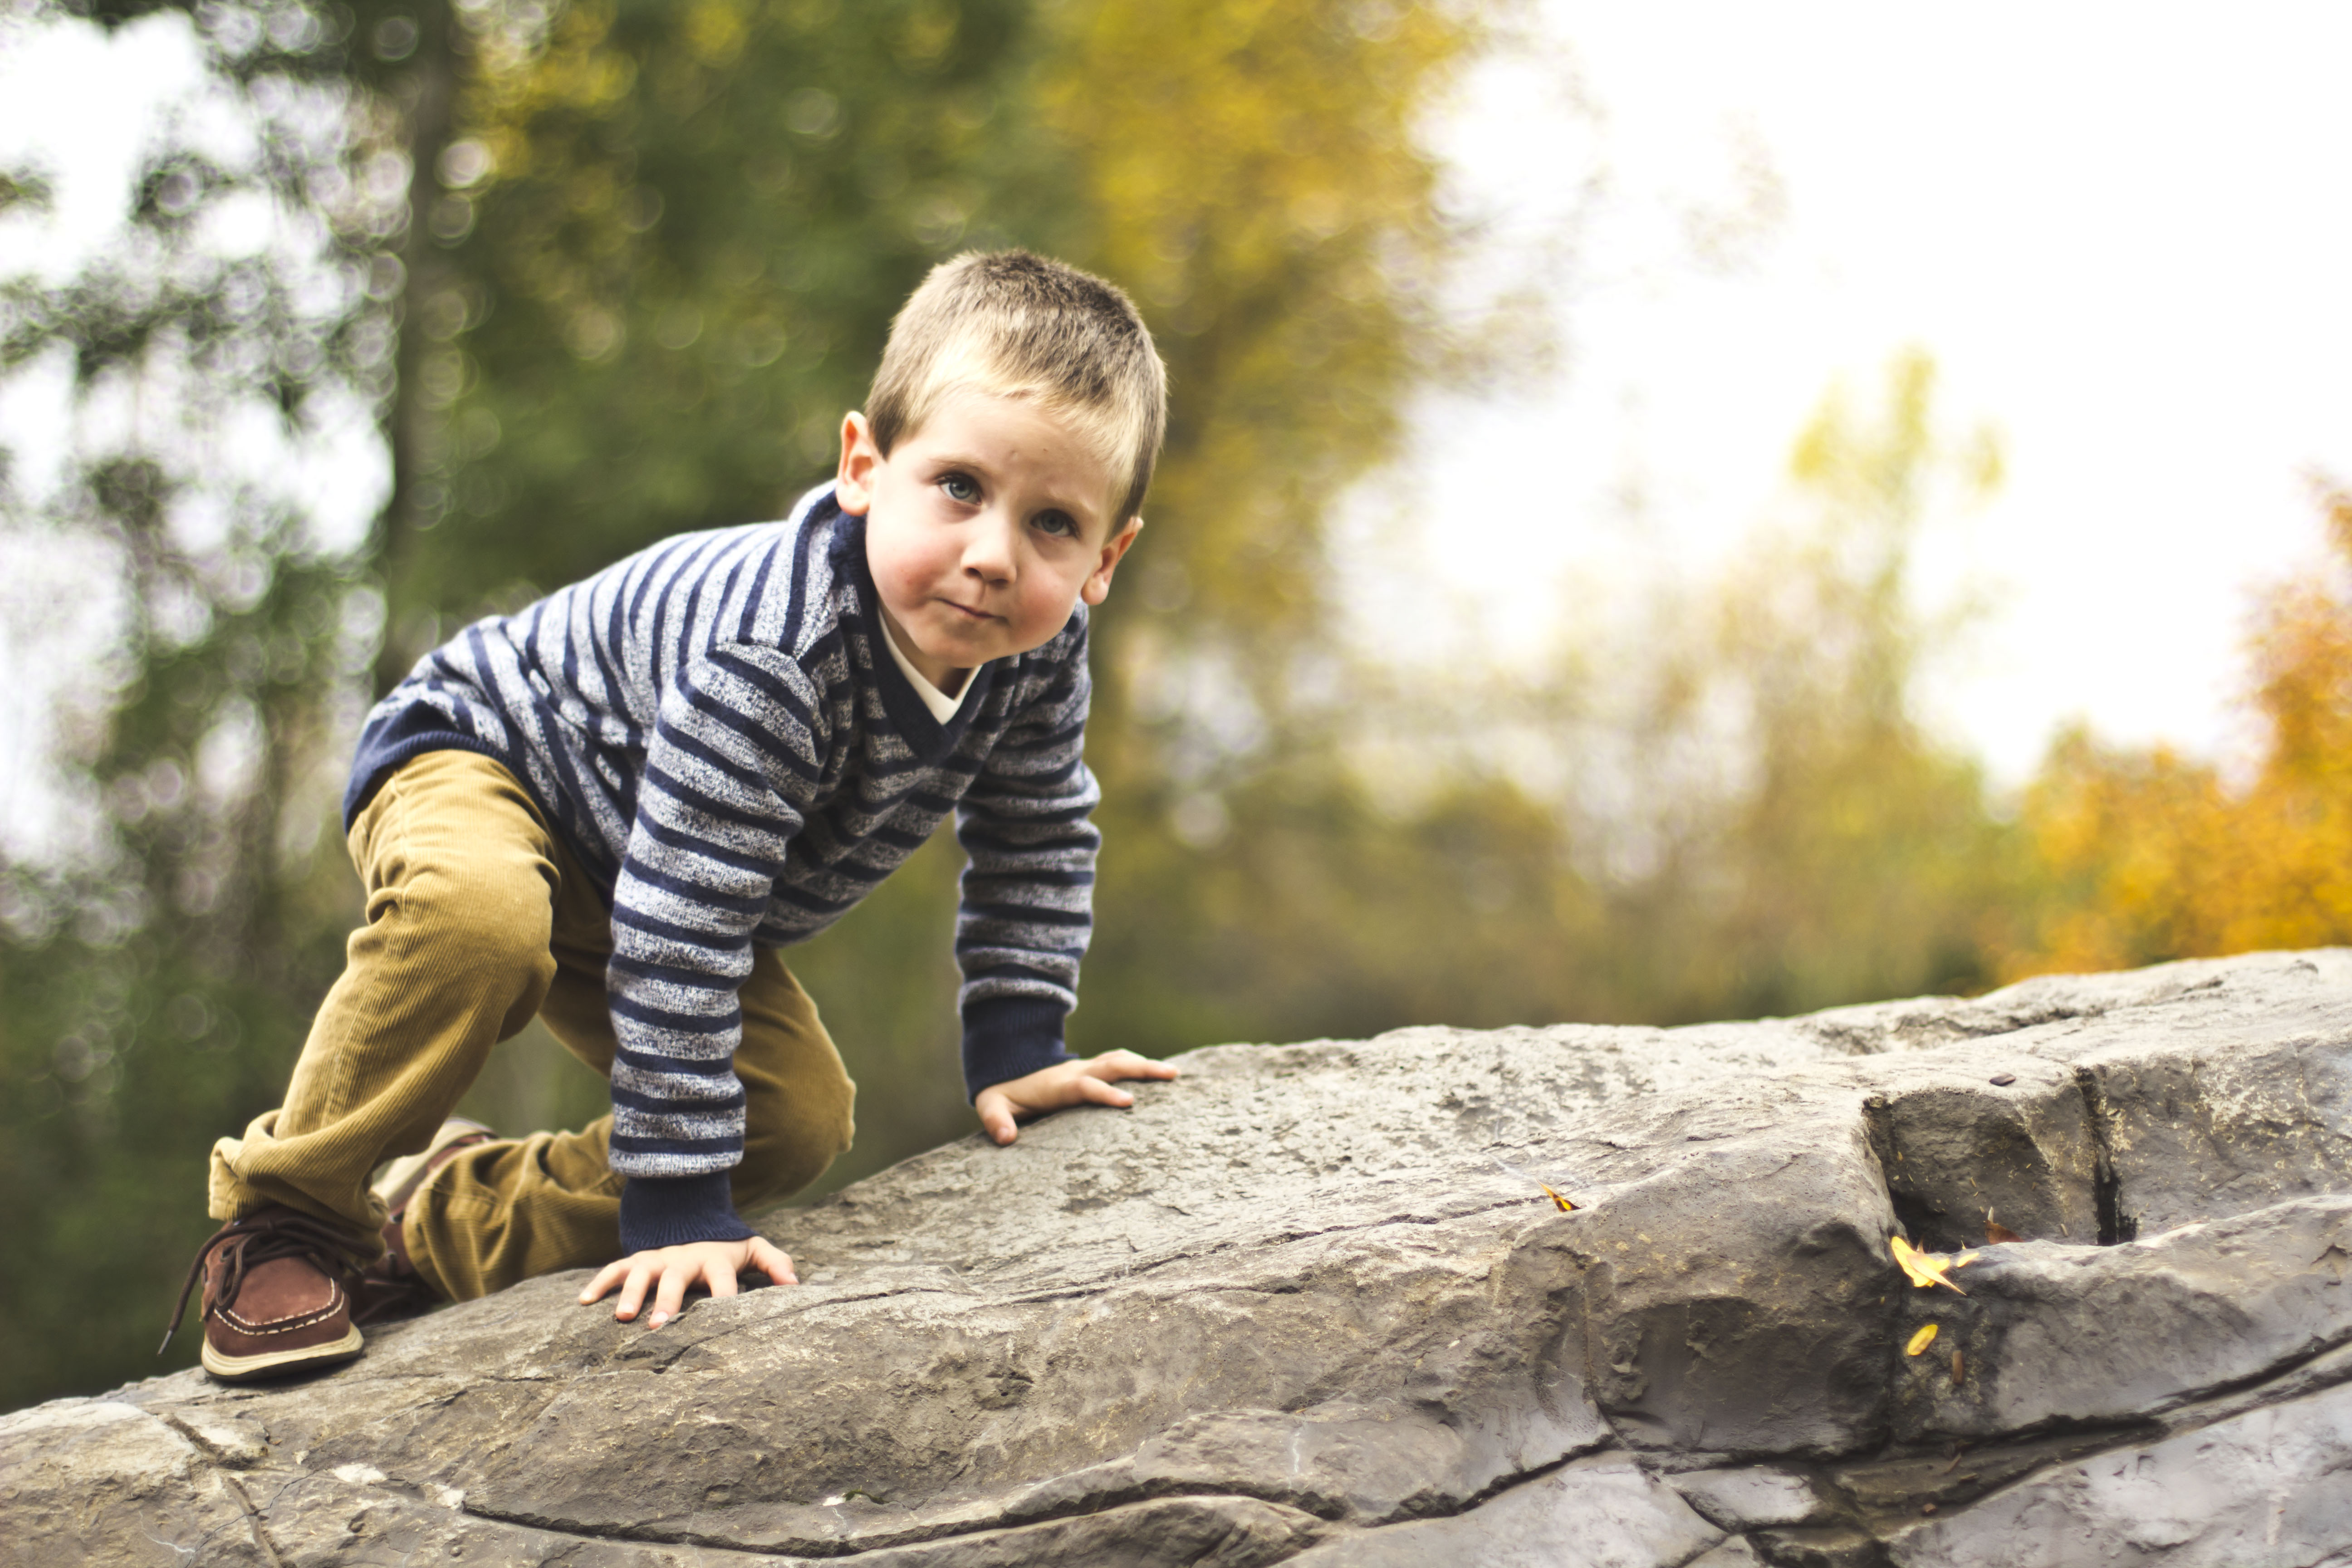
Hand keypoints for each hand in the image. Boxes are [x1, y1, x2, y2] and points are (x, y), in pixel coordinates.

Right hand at [578, 1236, 797, 1328]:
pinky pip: (613, 1269)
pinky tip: (583, 1301)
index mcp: (714, 1260)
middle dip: (668, 1301)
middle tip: (660, 1326)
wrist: (694, 1220)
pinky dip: (598, 1283)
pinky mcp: (636, 1259)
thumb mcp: (753, 1251)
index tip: (724, 1314)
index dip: (724, 1294)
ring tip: (622, 1317)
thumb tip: (796, 1286)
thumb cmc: (726, 1248)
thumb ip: (776, 1264)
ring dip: (631, 1294)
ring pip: (641, 1273)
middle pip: (676, 1278)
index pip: (722, 1278)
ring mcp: (657, 1259)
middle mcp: (683, 1259)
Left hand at [974, 1049, 1178, 1145]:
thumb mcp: (991, 1106)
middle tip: (1170, 1075)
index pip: (1085, 1087)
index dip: (1105, 1093)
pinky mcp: (1090, 1070)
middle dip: (1141, 1069)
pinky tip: (1159, 1074)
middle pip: (1112, 1065)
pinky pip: (1117, 1062)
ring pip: (1118, 1059)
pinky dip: (1138, 1065)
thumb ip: (997, 1121)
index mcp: (1057, 1085)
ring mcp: (1085, 1068)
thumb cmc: (1003, 1094)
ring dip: (1145, 1064)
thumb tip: (1006, 1138)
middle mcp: (1075, 1072)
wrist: (1005, 1067)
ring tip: (1174, 1073)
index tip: (1129, 1102)